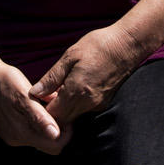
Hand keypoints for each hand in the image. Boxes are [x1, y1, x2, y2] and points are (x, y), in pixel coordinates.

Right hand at [0, 60, 68, 154]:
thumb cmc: (7, 81)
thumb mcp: (24, 95)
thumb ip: (39, 117)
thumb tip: (55, 134)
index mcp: (21, 132)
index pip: (54, 146)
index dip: (66, 132)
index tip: (66, 114)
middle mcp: (16, 139)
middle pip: (49, 145)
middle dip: (59, 129)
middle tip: (58, 108)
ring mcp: (13, 136)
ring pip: (41, 139)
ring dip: (49, 124)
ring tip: (48, 104)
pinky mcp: (11, 131)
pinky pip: (32, 133)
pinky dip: (39, 122)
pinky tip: (39, 106)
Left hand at [30, 25, 145, 126]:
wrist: (128, 45)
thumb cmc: (98, 45)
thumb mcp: (70, 56)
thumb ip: (52, 77)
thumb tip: (35, 92)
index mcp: (76, 91)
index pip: (53, 114)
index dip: (42, 109)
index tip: (37, 98)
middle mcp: (88, 103)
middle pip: (63, 119)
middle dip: (52, 112)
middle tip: (45, 96)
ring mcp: (98, 104)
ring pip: (73, 116)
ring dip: (63, 108)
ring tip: (57, 91)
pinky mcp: (104, 102)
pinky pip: (84, 110)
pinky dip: (75, 104)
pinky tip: (72, 89)